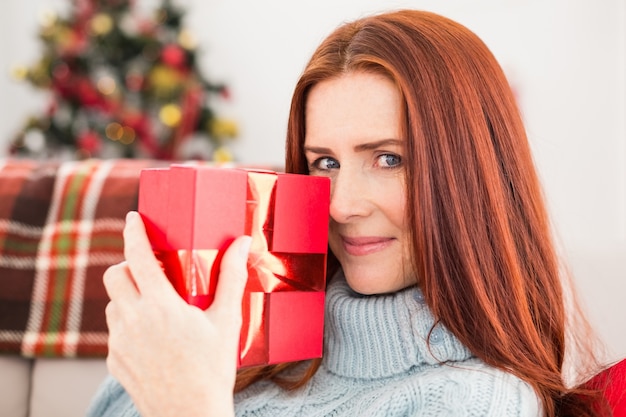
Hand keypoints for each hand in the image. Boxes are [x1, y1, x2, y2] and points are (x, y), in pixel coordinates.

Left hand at [104, 211, 250, 416]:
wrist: (190, 415)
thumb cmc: (212, 369)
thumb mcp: (227, 321)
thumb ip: (231, 278)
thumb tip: (241, 244)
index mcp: (160, 305)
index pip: (138, 256)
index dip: (133, 232)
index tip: (133, 218)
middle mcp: (133, 320)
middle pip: (114, 275)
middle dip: (127, 264)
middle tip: (149, 269)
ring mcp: (120, 342)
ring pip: (113, 304)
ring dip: (128, 296)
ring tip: (155, 305)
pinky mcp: (115, 361)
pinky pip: (114, 332)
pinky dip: (128, 324)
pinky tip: (152, 337)